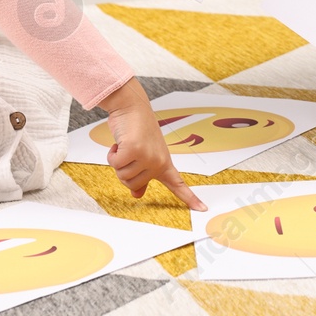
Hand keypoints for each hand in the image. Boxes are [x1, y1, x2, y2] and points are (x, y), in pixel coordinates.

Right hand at [97, 78, 207, 210]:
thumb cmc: (137, 129)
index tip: (203, 209)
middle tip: (129, 152)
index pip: (178, 184)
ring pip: (123, 176)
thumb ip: (142, 175)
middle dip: (124, 170)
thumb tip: (137, 194)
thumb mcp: (142, 155)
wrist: (132, 106)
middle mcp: (159, 162)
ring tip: (125, 146)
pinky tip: (119, 143)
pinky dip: (112, 154)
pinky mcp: (134, 151)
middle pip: (132, 185)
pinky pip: (115, 164)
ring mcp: (148, 157)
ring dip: (118, 161)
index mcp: (164, 163)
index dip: (190, 199)